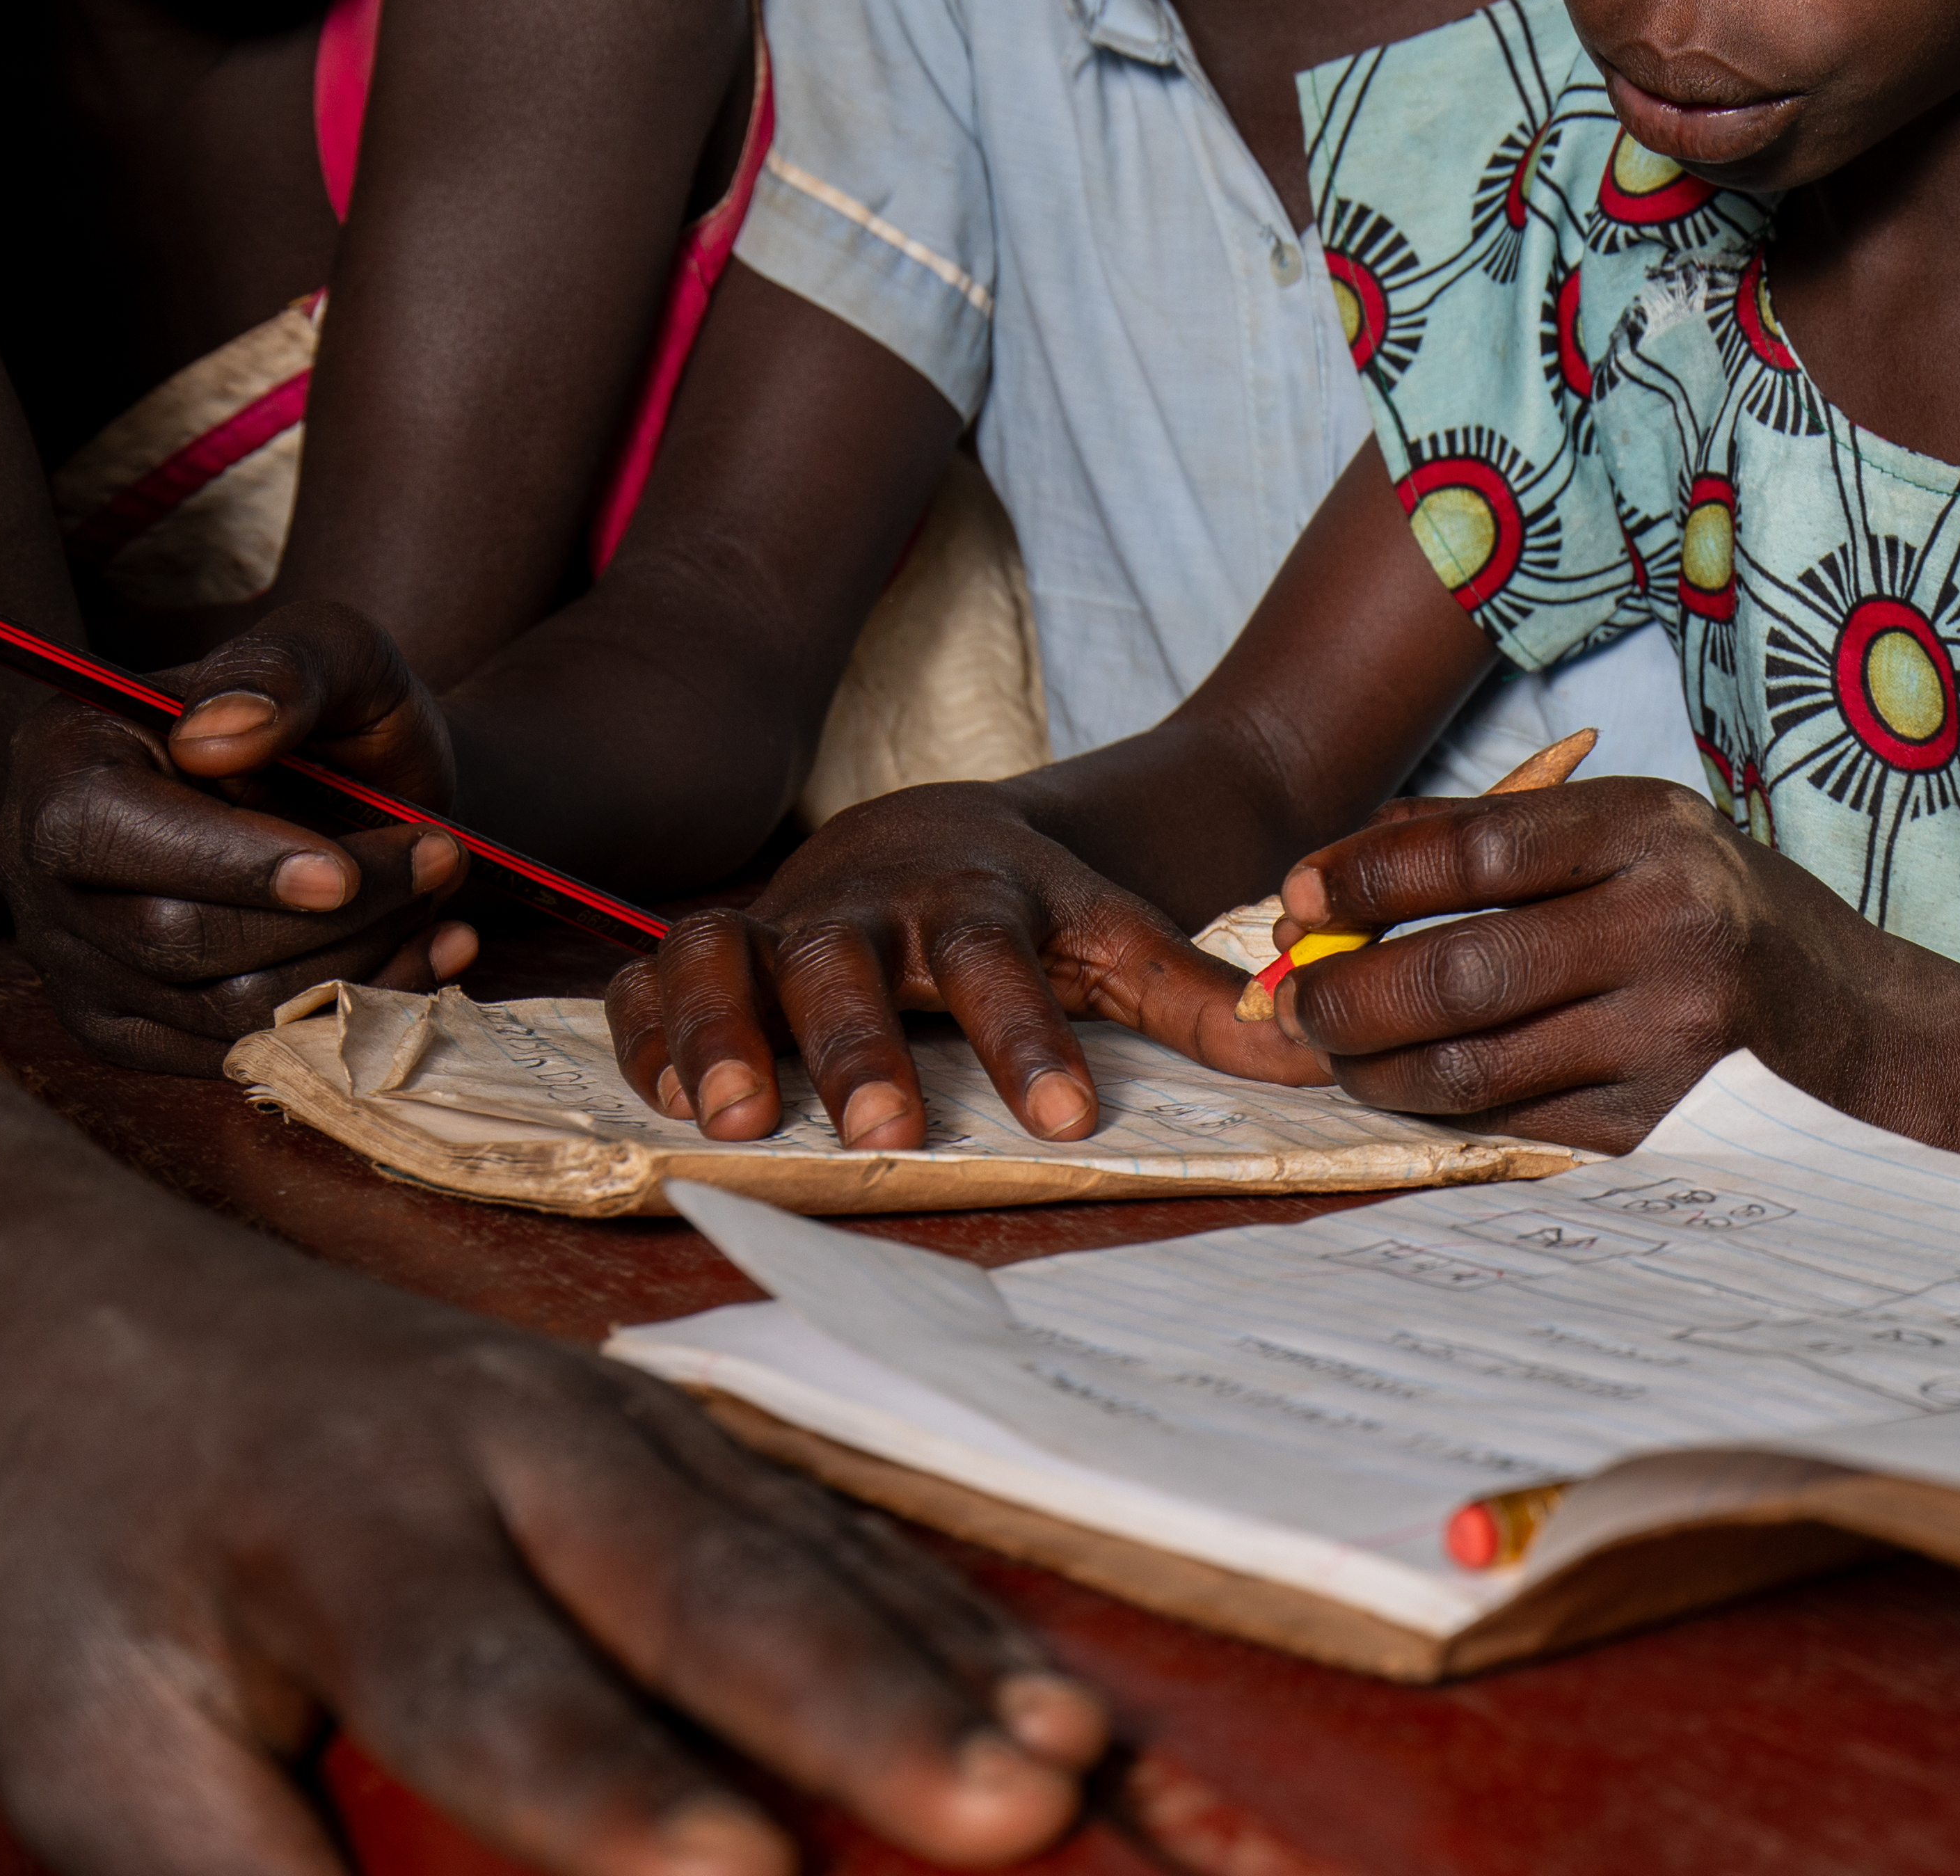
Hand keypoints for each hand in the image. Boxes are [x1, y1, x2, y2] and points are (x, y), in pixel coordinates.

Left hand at [0, 1081, 1103, 1875]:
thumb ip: (230, 1875)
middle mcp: (529, 1451)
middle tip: (1016, 1806)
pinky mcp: (704, 1456)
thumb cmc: (76, 1555)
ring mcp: (642, 1435)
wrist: (82, 1310)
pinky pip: (861, 1553)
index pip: (492, 1683)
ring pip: (830, 1565)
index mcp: (354, 1522)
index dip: (611, 1789)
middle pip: (721, 1592)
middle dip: (882, 1709)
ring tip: (1090, 1779)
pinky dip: (980, 1643)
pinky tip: (1079, 1727)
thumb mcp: (78, 1737)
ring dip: (977, 1678)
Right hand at [1, 601, 473, 1073]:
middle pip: (173, 938)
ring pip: (218, 1011)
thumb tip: (218, 736)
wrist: (362, 782)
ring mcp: (82, 962)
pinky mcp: (138, 1029)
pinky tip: (428, 953)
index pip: (112, 833)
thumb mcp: (331, 650)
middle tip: (439, 858)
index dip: (230, 863)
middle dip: (330, 916)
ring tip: (436, 900)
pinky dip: (350, 1013)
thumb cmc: (335, 708)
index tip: (342, 871)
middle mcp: (46, 872)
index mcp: (66, 761)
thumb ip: (283, 672)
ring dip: (355, 964)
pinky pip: (240, 1053)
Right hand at [606, 783, 1283, 1149]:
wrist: (939, 830)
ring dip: (724, 1033)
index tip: (1065, 1116)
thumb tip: (1313, 1048)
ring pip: (725, 960)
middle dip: (863, 1046)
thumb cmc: (1031, 910)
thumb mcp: (1119, 938)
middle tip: (888, 1130)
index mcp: (975, 901)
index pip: (1004, 964)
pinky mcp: (709, 954)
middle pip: (852, 964)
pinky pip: (649, 986)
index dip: (1030, 1037)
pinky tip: (662, 1099)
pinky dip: (647, 1035)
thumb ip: (1203, 1002)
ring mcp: (775, 925)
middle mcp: (866, 907)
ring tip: (738, 1116)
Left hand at [1273, 775, 1921, 1146]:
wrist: (1854, 1017)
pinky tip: (1410, 1085)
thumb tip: (1325, 884)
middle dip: (1347, 992)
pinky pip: (1511, 1124)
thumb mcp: (1627, 833)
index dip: (1367, 876)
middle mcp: (1671, 927)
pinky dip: (1437, 1110)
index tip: (1298, 895)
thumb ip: (1489, 838)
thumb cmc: (1709, 907)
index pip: (1477, 850)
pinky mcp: (1662, 1125)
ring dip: (1373, 1066)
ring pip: (1471, 1068)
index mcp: (1653, 832)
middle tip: (1292, 996)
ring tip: (1335, 1046)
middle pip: (1462, 971)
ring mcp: (1672, 1037)